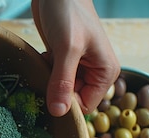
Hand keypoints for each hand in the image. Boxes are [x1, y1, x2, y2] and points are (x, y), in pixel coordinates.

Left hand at [31, 0, 119, 116]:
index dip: (68, 105)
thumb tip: (59, 112)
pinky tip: (43, 59)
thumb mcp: (67, 48)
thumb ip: (63, 81)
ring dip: (48, 83)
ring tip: (45, 65)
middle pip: (72, 100)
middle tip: (43, 78)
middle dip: (55, 93)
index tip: (50, 96)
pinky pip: (52, 79)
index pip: (85, 105)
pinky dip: (44, 73)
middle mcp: (94, 72)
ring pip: (60, 90)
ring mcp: (78, 67)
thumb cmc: (69, 13)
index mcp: (105, 72)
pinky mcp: (63, 61)